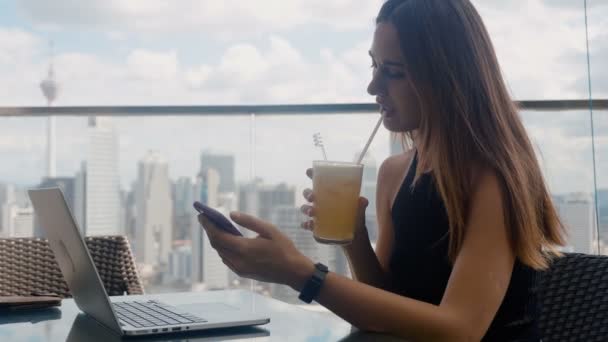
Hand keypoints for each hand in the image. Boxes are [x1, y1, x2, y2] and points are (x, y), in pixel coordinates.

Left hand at [198, 212, 314, 290]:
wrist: (292, 271)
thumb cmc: (283, 248)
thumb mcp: (269, 229)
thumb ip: (249, 221)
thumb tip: (231, 214)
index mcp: (244, 249)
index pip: (218, 236)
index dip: (208, 226)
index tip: (202, 215)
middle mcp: (239, 261)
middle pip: (216, 245)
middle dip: (209, 231)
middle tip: (205, 219)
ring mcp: (240, 269)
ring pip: (221, 253)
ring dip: (216, 240)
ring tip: (214, 227)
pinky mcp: (242, 273)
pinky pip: (227, 259)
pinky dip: (223, 249)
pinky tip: (226, 240)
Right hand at [300, 168, 369, 241]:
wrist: (355, 238)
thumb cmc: (356, 219)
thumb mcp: (359, 211)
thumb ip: (361, 205)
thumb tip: (363, 200)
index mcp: (330, 194)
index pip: (319, 181)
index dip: (312, 174)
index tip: (308, 171)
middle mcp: (322, 203)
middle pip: (309, 194)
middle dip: (308, 194)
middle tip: (312, 197)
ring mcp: (318, 215)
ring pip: (305, 208)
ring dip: (306, 209)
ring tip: (311, 212)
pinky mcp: (316, 227)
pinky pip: (307, 224)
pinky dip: (306, 224)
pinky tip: (308, 225)